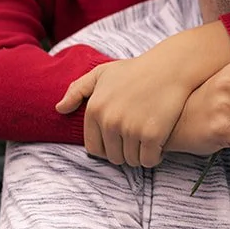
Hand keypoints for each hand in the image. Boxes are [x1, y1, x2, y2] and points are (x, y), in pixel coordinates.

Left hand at [56, 25, 229, 168]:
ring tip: (148, 142)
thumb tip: (60, 109)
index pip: (94, 148)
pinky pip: (149, 160)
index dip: (107, 148)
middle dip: (125, 153)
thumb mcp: (102, 73)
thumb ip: (78, 90)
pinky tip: (159, 146)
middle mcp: (110, 121)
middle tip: (137, 142)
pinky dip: (154, 157)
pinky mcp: (153, 134)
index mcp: (95, 109)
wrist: (170, 67)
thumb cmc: (136, 70)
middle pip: (113, 157)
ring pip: (132, 160)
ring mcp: (131, 128)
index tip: (119, 142)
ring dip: (140, 156)